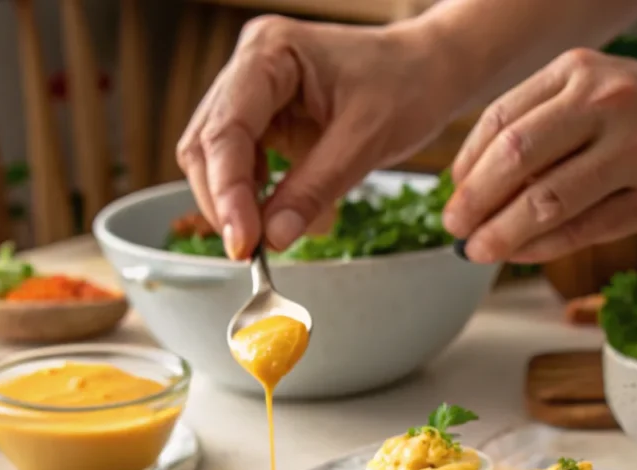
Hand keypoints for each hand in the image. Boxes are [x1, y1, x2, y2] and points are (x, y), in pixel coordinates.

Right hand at [177, 16, 454, 258]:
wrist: (429, 71)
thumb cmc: (406, 84)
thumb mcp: (365, 140)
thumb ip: (314, 189)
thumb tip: (272, 238)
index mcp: (270, 52)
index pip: (227, 129)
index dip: (227, 192)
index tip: (242, 243)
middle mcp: (250, 66)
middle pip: (207, 145)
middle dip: (225, 202)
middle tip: (250, 250)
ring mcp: (252, 93)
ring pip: (216, 159)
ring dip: (238, 204)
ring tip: (271, 234)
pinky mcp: (263, 119)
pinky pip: (241, 166)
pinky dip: (256, 198)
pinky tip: (283, 211)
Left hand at [443, 49, 636, 263]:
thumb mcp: (586, 95)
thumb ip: (532, 128)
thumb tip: (466, 184)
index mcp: (577, 72)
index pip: (501, 120)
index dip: (467, 165)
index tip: (451, 196)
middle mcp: (607, 101)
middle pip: (517, 157)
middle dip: (476, 200)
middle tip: (454, 228)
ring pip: (549, 199)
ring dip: (503, 232)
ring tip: (479, 250)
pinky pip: (583, 229)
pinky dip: (541, 247)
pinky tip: (520, 253)